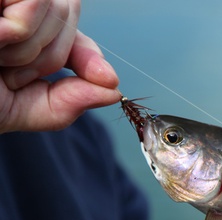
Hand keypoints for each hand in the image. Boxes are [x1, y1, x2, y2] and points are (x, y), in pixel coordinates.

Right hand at [0, 0, 119, 132]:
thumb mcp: (23, 108)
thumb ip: (68, 102)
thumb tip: (113, 91)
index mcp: (13, 18)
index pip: (68, 16)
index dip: (87, 49)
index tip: (105, 78)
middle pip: (66, 8)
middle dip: (49, 55)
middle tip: (8, 70)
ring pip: (52, 5)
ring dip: (29, 49)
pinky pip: (33, 4)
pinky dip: (20, 34)